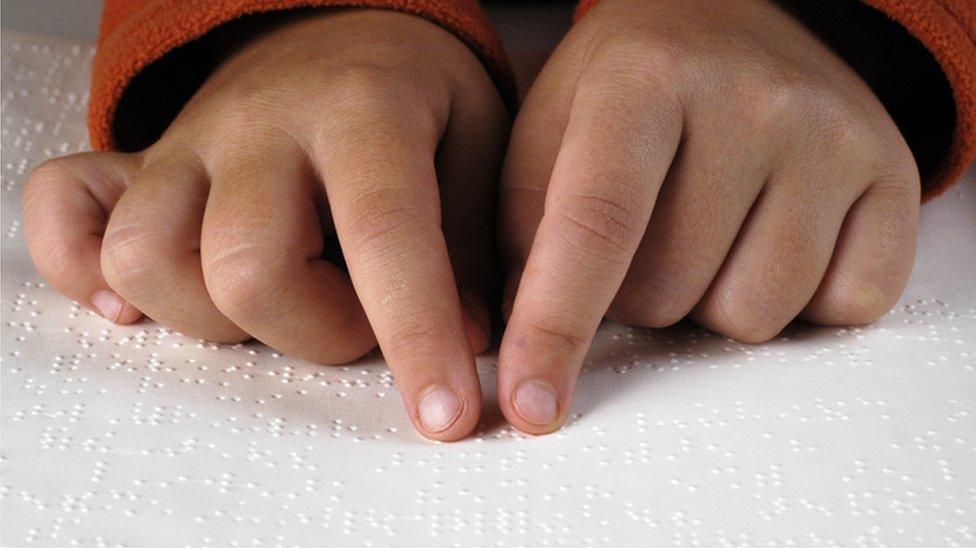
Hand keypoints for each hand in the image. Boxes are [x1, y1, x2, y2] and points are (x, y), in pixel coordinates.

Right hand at [21, 9, 508, 440]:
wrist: (343, 24)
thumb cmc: (418, 93)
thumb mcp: (479, 144)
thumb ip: (474, 245)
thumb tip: (467, 344)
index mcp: (363, 109)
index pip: (382, 235)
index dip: (416, 337)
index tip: (446, 415)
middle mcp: (260, 125)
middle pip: (247, 269)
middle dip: (317, 334)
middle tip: (362, 320)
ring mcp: (189, 143)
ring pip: (146, 259)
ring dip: (217, 320)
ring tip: (279, 303)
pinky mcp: (142, 161)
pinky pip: (65, 210)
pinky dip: (84, 268)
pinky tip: (147, 298)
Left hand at [497, 0, 919, 433]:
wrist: (734, 24)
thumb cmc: (630, 89)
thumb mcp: (548, 131)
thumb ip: (523, 233)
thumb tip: (520, 351)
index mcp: (643, 78)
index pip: (595, 225)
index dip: (554, 327)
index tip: (530, 404)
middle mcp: (749, 99)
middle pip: (668, 294)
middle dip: (635, 295)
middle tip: (647, 232)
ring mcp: (832, 137)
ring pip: (751, 316)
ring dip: (711, 302)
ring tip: (708, 231)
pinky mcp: (895, 175)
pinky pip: (843, 307)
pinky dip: (797, 300)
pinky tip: (771, 237)